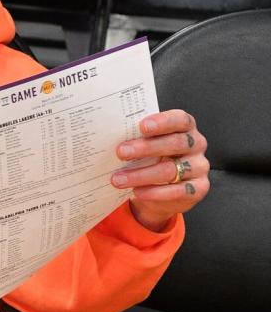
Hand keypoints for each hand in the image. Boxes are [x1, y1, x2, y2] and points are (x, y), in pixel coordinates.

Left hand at [112, 110, 209, 231]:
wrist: (159, 190)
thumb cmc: (150, 158)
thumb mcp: (146, 145)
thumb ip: (138, 137)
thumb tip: (112, 136)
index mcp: (185, 128)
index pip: (180, 120)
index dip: (163, 122)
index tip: (142, 126)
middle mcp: (196, 145)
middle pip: (175, 143)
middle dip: (146, 148)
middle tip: (121, 152)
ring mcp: (199, 167)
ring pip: (171, 170)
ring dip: (141, 175)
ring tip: (118, 179)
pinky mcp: (198, 189)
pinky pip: (177, 191)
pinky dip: (154, 192)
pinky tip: (137, 192)